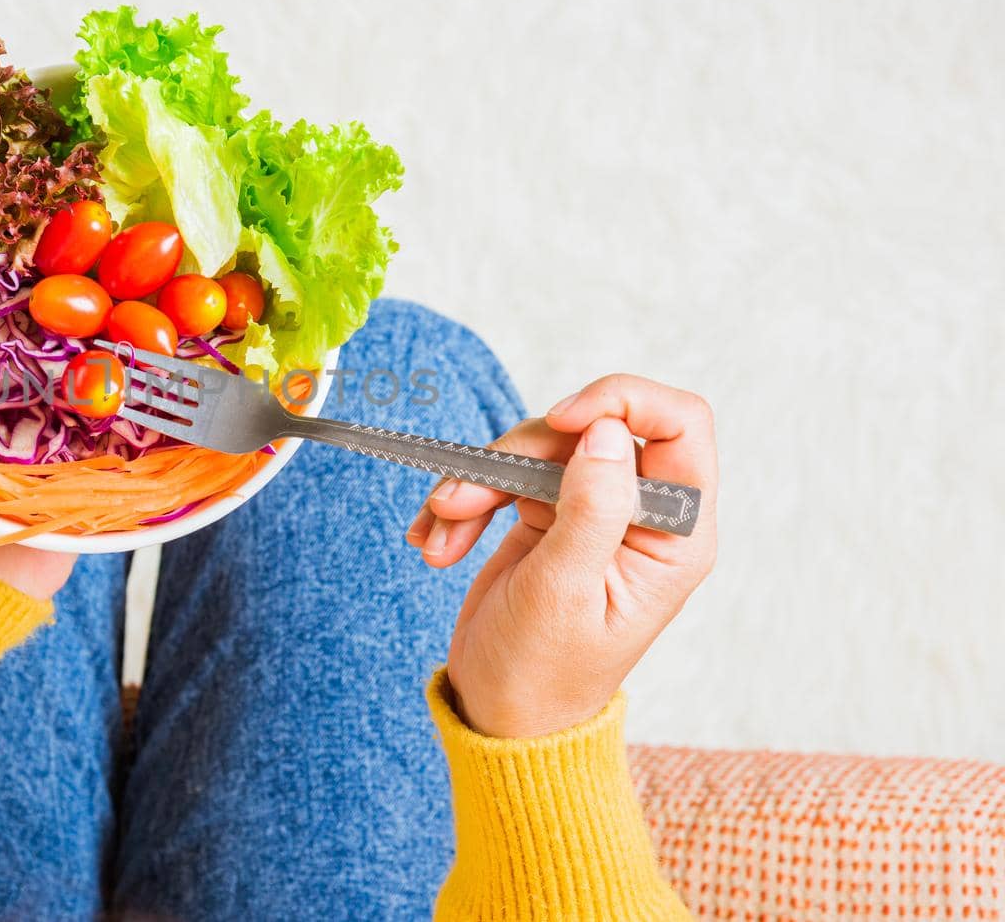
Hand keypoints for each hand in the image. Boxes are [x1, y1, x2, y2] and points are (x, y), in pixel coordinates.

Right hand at [406, 374, 717, 737]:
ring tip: (440, 535)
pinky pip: (503, 476)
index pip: (679, 423)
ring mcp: (590, 511)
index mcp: (674, 533)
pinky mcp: (546, 515)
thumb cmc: (544, 672)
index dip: (622, 401)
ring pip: (539, 448)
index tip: (561, 421)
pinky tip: (436, 542)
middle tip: (464, 497)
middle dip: (519, 456)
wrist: (500, 713)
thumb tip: (605, 432)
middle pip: (590, 429)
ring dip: (477, 482)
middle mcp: (640, 514)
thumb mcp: (564, 591)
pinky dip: (463, 501)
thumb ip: (591, 508)